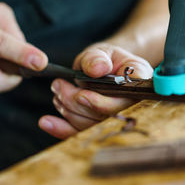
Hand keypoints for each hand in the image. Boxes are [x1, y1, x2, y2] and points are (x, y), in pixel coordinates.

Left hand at [38, 43, 152, 138]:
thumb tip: (97, 69)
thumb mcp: (102, 51)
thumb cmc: (106, 59)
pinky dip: (61, 129)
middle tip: (59, 86)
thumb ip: (97, 57)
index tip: (81, 95)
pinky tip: (46, 122)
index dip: (102, 102)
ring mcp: (115, 117)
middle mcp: (131, 103)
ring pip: (91, 124)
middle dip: (76, 102)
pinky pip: (81, 133)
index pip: (125, 97)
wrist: (105, 69)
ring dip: (68, 110)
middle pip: (105, 114)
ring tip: (57, 91)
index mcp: (138, 80)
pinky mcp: (98, 125)